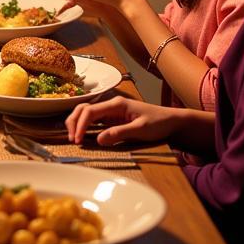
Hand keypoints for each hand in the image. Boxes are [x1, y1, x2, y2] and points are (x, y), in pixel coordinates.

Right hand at [66, 96, 185, 146]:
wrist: (171, 121)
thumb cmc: (159, 123)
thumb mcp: (141, 130)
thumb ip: (119, 133)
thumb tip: (98, 139)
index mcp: (116, 104)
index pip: (90, 111)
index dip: (80, 124)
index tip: (77, 140)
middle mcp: (111, 104)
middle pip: (84, 108)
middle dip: (74, 122)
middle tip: (72, 139)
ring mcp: (111, 110)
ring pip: (86, 112)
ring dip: (77, 122)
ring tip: (74, 137)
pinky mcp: (113, 117)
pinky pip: (94, 119)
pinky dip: (84, 125)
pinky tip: (82, 134)